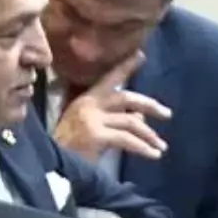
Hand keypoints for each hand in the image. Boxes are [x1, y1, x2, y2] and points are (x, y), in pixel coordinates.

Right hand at [53, 51, 171, 161]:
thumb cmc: (68, 147)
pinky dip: (143, 148)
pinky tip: (153, 155)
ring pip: (131, 121)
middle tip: (167, 114)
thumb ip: (112, 118)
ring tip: (161, 147)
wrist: (50, 163)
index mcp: (86, 99)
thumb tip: (139, 117)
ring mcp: (91, 119)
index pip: (109, 78)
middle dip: (150, 105)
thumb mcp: (89, 126)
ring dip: (149, 134)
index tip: (141, 55)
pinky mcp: (95, 135)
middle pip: (126, 98)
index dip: (126, 66)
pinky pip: (126, 139)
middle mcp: (89, 104)